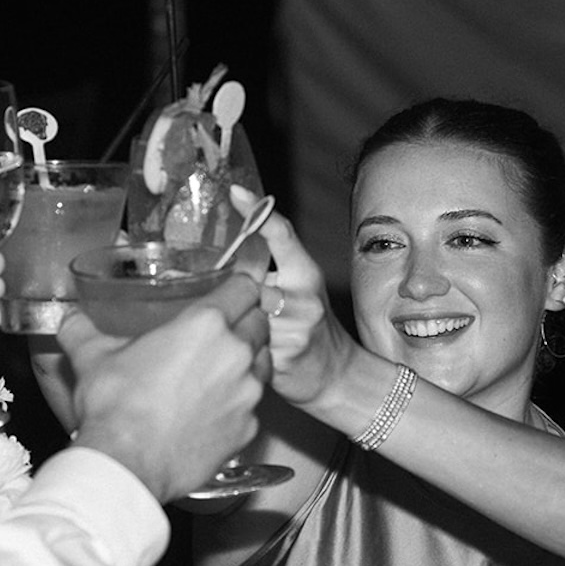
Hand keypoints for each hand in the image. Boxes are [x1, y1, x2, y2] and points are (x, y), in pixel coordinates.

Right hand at [60, 274, 270, 502]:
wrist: (127, 464)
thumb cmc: (115, 406)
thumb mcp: (92, 357)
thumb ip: (82, 330)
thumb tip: (69, 320)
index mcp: (206, 324)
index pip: (246, 288)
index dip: (240, 287)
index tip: (233, 291)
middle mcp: (236, 354)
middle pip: (260, 324)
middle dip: (247, 323)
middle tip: (224, 332)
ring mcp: (247, 394)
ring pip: (263, 365)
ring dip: (249, 363)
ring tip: (221, 371)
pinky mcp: (247, 429)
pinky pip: (252, 408)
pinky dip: (238, 406)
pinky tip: (213, 411)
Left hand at [232, 189, 361, 408]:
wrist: (335, 374)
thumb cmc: (309, 321)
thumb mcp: (300, 283)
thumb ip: (273, 261)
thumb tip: (235, 231)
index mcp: (306, 273)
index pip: (282, 235)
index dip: (258, 212)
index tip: (235, 191)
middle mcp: (304, 297)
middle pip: (247, 282)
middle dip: (233, 294)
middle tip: (229, 306)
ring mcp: (295, 328)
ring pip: (242, 314)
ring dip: (234, 322)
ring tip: (240, 332)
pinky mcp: (282, 357)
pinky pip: (243, 344)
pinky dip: (236, 347)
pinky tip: (242, 352)